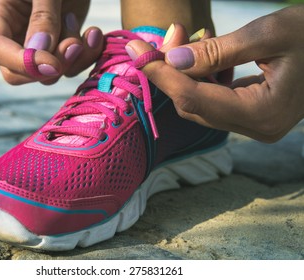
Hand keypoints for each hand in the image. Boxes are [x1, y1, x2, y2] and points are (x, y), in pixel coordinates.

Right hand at [0, 0, 103, 84]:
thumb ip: (43, 16)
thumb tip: (39, 52)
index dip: (23, 63)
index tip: (53, 64)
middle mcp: (14, 35)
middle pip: (18, 73)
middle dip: (49, 67)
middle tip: (74, 45)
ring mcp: (37, 45)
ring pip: (47, 75)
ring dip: (72, 60)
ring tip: (88, 32)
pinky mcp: (60, 48)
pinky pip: (69, 67)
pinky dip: (86, 56)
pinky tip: (94, 35)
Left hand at [127, 5, 303, 142]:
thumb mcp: (270, 33)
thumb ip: (217, 50)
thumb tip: (171, 59)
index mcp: (263, 113)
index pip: (194, 98)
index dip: (161, 75)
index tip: (137, 51)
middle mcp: (256, 127)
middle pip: (192, 105)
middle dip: (168, 72)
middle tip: (154, 42)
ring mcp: (253, 123)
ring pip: (199, 103)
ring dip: (182, 73)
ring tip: (179, 39)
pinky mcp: (251, 113)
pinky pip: (212, 99)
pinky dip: (199, 76)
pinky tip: (199, 54)